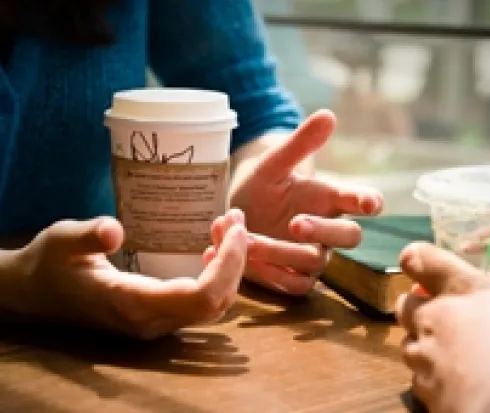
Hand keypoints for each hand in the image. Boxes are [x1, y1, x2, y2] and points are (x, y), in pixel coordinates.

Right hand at [11, 209, 247, 339]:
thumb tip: (113, 230)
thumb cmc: (48, 263)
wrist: (34, 294)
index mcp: (132, 304)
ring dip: (230, 266)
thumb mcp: (61, 241)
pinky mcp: (158, 315)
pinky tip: (213, 249)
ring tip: (227, 226)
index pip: (201, 297)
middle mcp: (151, 321)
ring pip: (214, 304)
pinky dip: (217, 274)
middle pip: (217, 302)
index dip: (228, 265)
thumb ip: (87, 237)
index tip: (235, 228)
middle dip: (236, 259)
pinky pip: (201, 302)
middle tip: (234, 218)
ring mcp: (156, 322)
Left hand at [229, 110, 382, 294]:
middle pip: (347, 236)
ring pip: (314, 263)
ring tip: (247, 238)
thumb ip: (300, 144)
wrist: (235, 211)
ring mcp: (313, 256)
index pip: (361, 201)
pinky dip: (270, 275)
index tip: (369, 203)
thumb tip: (328, 115)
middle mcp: (327, 230)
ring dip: (281, 252)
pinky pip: (294, 285)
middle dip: (324, 230)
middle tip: (295, 222)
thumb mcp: (274, 164)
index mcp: (330, 199)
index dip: (368, 201)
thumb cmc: (262, 185)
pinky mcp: (293, 277)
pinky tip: (244, 259)